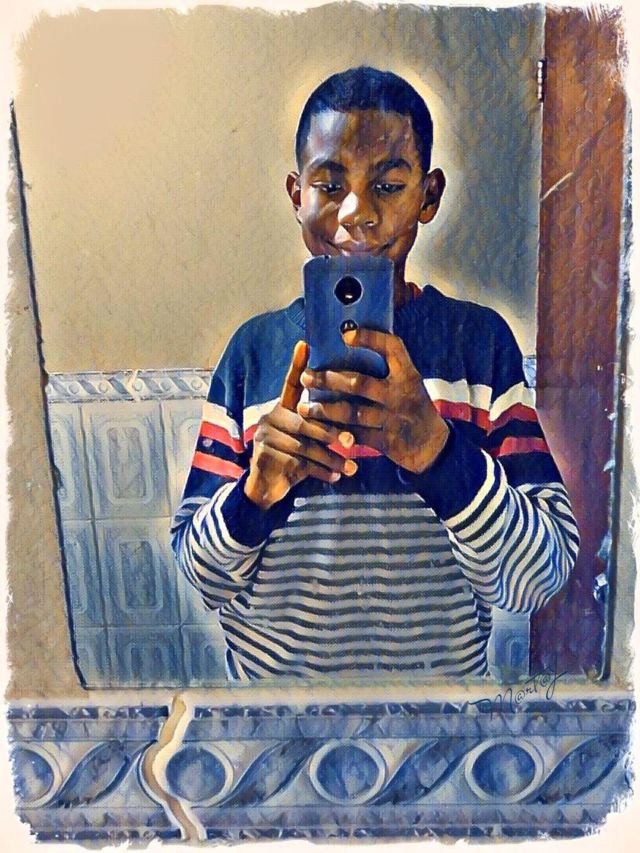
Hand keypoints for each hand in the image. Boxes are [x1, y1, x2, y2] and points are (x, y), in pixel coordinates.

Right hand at [244, 340, 357, 509]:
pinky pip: (299, 464)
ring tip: (351, 467)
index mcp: (282, 408)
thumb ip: (319, 422)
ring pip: (305, 446)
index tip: (305, 344)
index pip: (291, 383)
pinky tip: (336, 477)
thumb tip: (351, 409)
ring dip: (331, 458)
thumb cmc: (295, 457)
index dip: (297, 365)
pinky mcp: (265, 457)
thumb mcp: (306, 437)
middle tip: (352, 440)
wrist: (268, 486)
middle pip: (305, 421)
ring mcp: (266, 437)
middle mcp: (272, 418)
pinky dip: (320, 471)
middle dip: (331, 432)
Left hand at [298, 328, 448, 473]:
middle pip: (359, 383)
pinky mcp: (386, 441)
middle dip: (329, 380)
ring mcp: (393, 419)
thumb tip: (350, 346)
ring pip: (351, 412)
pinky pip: (354, 435)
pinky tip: (318, 428)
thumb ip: (388, 370)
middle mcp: (401, 394)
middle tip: (306, 376)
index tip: (345, 334)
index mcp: (408, 374)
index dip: (370, 338)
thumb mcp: (410, 383)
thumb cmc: (413, 406)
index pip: (392, 348)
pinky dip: (335, 432)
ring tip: (303, 406)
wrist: (433, 446)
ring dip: (324, 409)